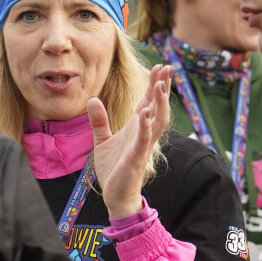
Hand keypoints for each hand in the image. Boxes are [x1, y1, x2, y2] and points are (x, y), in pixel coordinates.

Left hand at [87, 64, 170, 218]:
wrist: (115, 194)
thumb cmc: (113, 167)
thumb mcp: (102, 139)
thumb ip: (99, 120)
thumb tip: (93, 98)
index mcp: (136, 127)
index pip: (149, 101)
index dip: (155, 84)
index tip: (161, 66)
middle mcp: (143, 133)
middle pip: (158, 106)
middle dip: (163, 87)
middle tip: (168, 68)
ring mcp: (142, 145)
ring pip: (158, 121)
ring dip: (160, 104)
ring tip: (161, 86)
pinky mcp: (137, 157)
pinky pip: (145, 140)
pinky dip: (146, 127)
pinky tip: (147, 115)